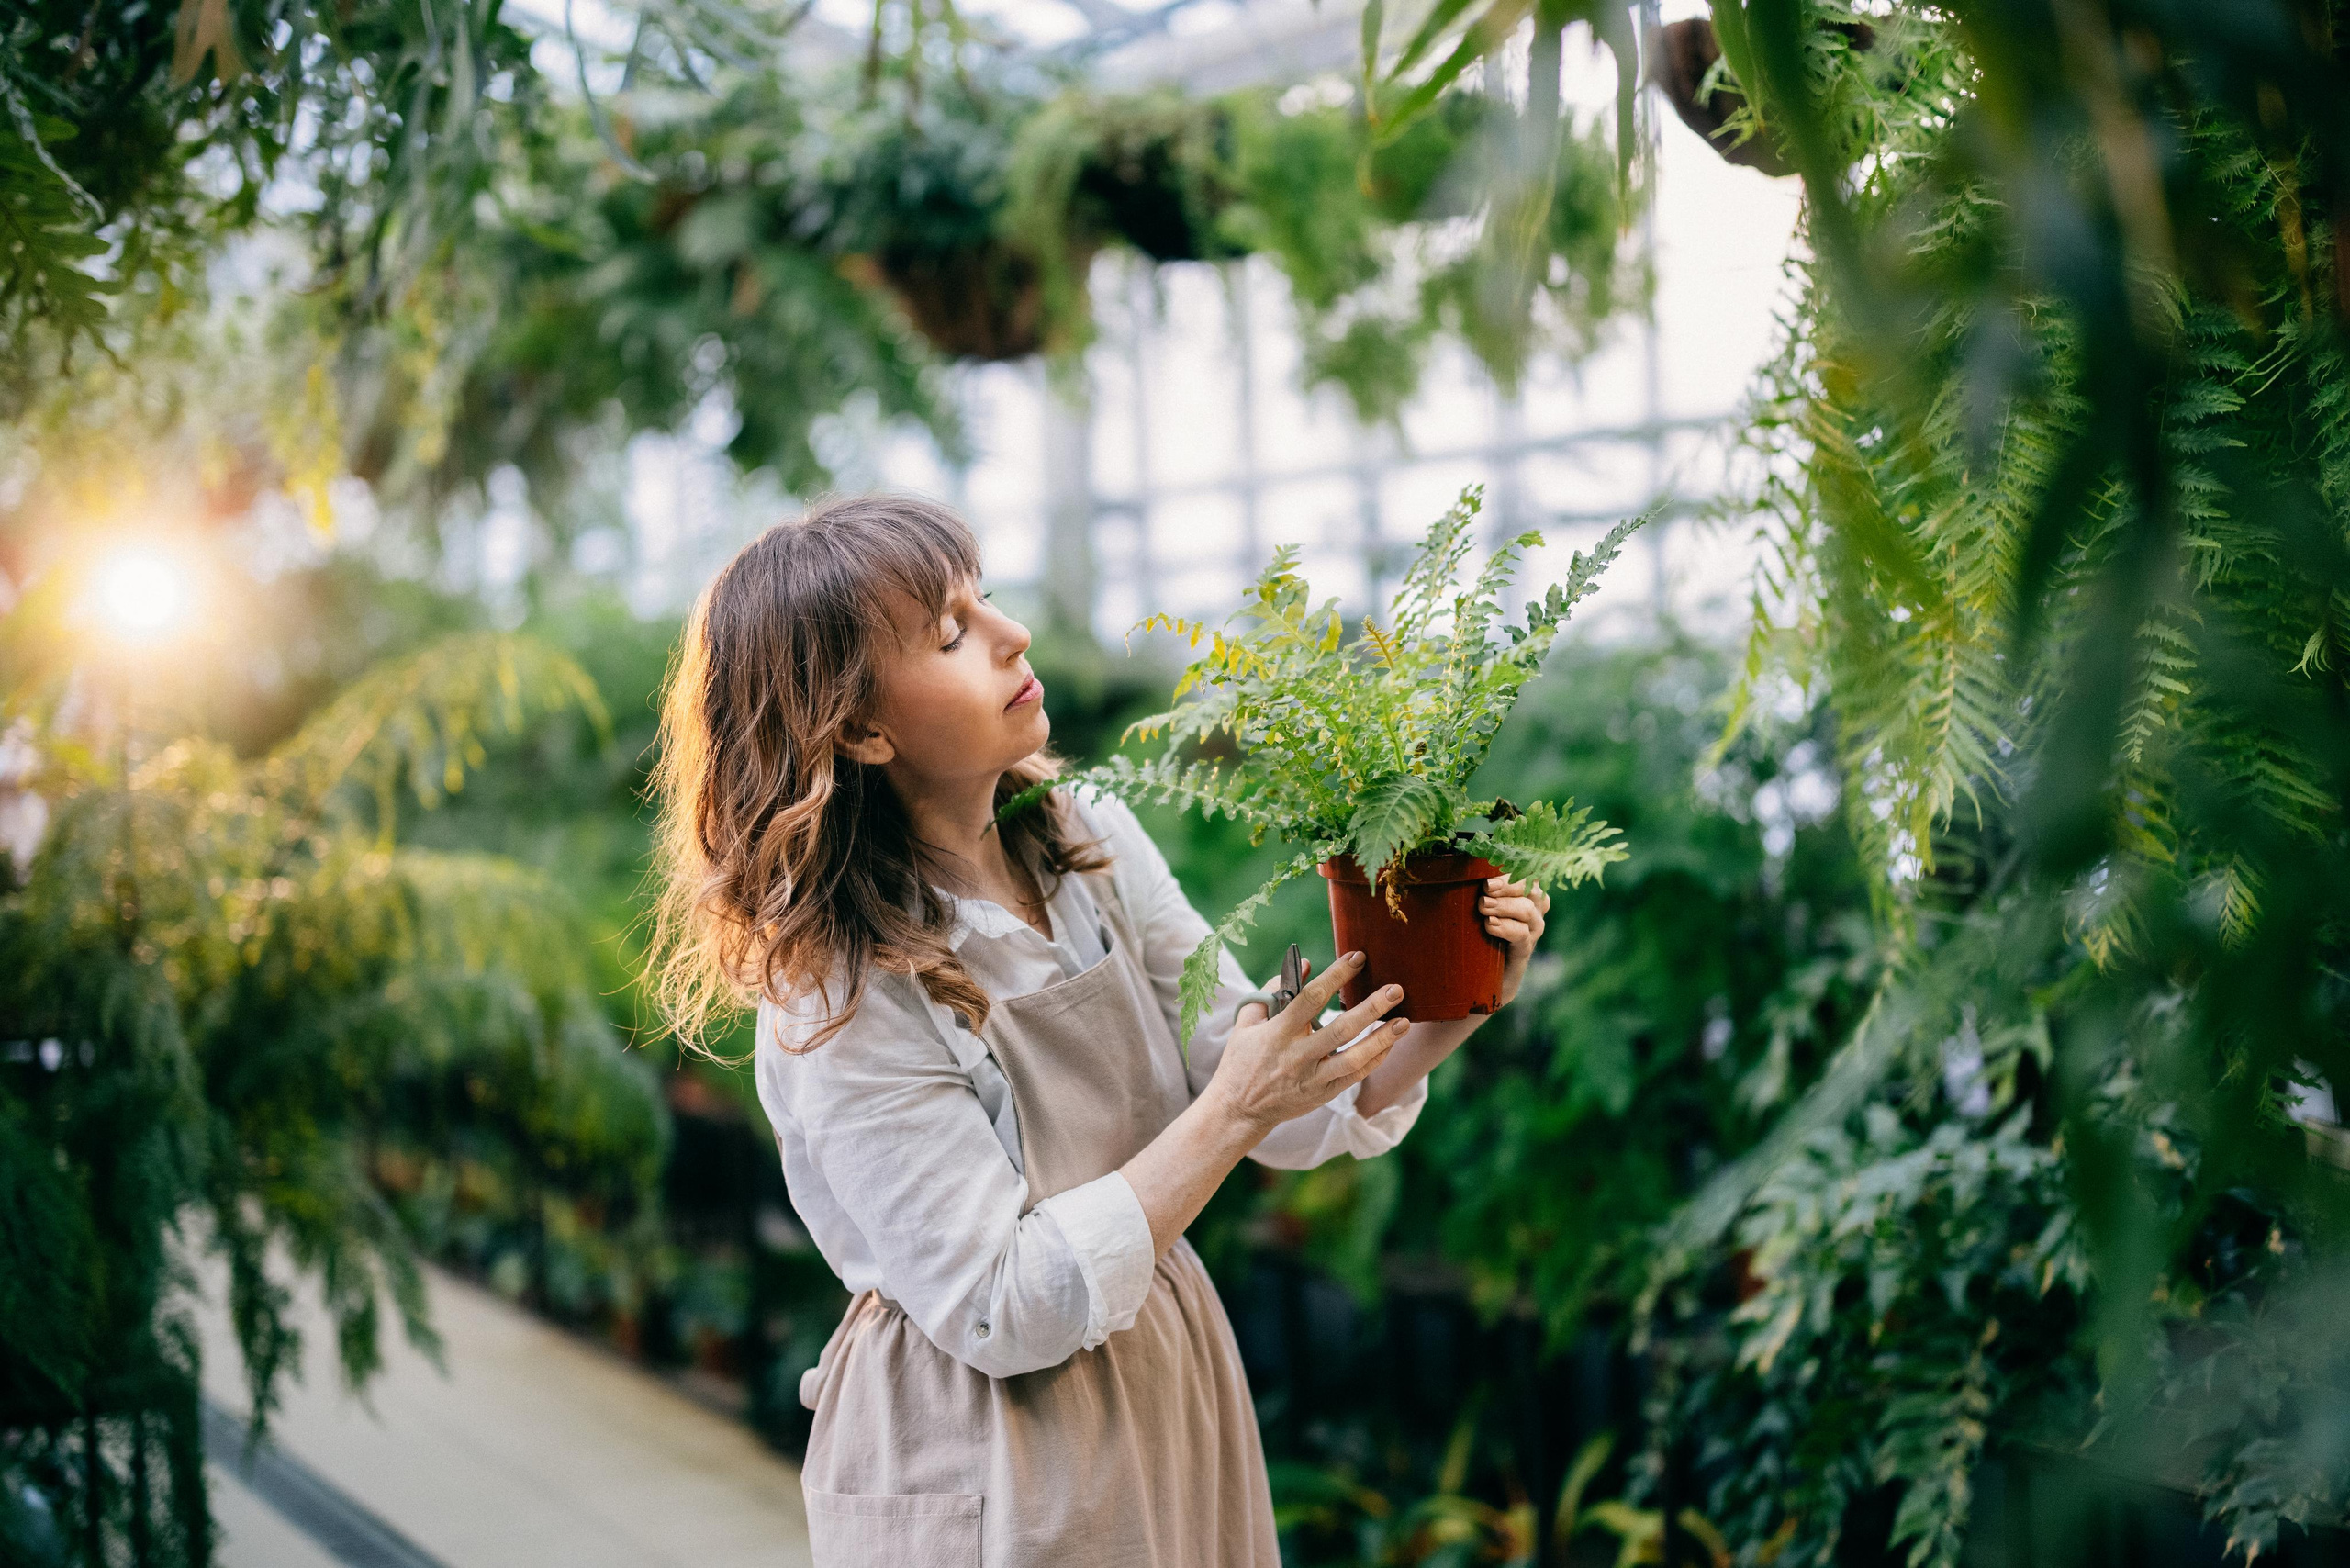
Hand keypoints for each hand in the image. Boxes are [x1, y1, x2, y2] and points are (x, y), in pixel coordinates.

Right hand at [1217, 950, 1408, 1133]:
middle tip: (1396, 989)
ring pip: (1354, 1059)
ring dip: (1382, 1039)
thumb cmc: (1242, 1060)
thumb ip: (1271, 990)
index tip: (1357, 958)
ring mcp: (1312, 1079)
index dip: (1335, 976)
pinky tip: (1390, 1043)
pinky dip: (1375, 1059)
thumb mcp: (1246, 1022)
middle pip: (1341, 1030)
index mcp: (1277, 1033)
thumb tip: (1304, 963)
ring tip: (1404, 1022)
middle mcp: (1297, 1056)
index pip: (1310, 999)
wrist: (1239, 1110)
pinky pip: (1355, 1076)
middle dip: (1371, 1008)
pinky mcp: (1323, 1095)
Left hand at [1480, 874, 1550, 1006]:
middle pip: (1530, 889)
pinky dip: (1506, 928)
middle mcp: (1534, 907)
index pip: (1527, 873)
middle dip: (1508, 887)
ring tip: (1483, 907)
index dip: (1511, 873)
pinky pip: (1522, 935)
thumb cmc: (1478, 927)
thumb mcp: (1478, 903)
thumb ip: (1479, 886)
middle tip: (1486, 889)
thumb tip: (1461, 866)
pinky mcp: (1525, 949)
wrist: (1484, 972)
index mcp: (1525, 890)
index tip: (1490, 877)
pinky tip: (1490, 925)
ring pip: (1527, 911)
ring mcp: (1533, 929)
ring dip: (1504, 906)